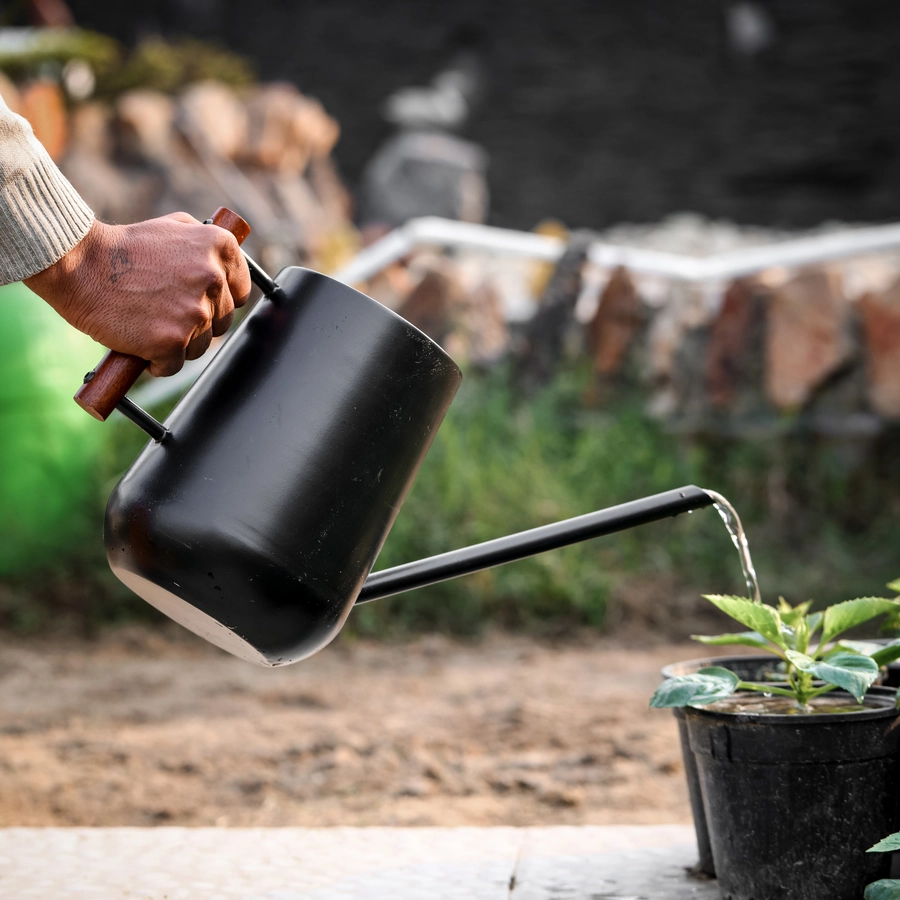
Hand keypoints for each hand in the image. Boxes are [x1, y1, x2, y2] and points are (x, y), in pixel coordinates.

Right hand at [24, 212, 251, 375]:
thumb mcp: (174, 228)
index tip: (200, 302)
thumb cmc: (122, 248)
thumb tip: (228, 267)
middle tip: (165, 312)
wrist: (79, 265)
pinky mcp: (172, 340)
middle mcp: (213, 279)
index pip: (240, 292)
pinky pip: (174, 365)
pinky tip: (141, 343)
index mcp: (220, 248)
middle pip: (221, 322)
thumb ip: (206, 247)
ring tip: (150, 323)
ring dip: (178, 343)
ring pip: (200, 346)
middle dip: (196, 323)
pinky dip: (158, 362)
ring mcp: (194, 312)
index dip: (219, 301)